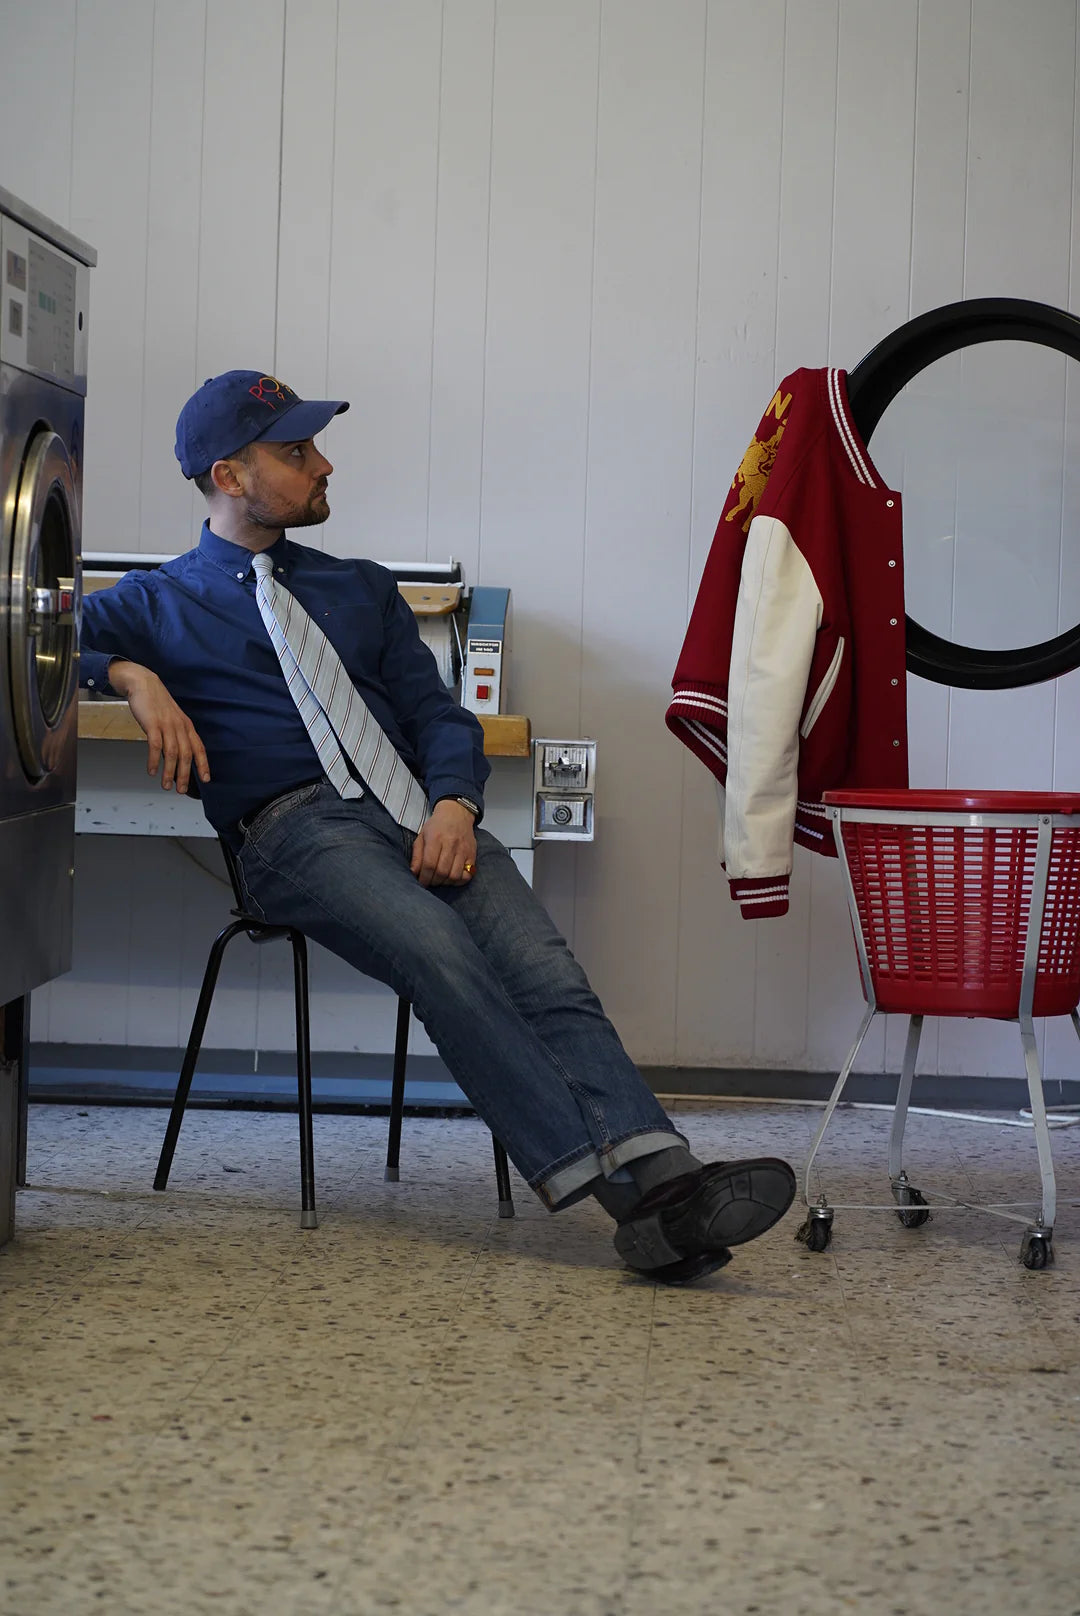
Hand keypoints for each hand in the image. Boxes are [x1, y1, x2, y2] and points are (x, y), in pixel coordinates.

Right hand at [107, 659, 210, 794]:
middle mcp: (180, 726)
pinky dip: (154, 760)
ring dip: (169, 772)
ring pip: (172, 753)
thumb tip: (174, 757)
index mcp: (186, 726)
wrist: (144, 684)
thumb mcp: (172, 719)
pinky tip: (152, 771)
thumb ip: (175, 736)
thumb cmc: (157, 704)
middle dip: (184, 774)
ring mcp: (167, 725)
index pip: (199, 748)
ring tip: (166, 785)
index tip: (206, 779)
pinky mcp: (153, 724)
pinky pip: (155, 745)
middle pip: (186, 754)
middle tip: (181, 790)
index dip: (203, 764)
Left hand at [409, 799, 476, 887]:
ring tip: (440, 879)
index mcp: (436, 838)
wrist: (457, 813)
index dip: (424, 877)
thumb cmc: (437, 826)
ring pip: (454, 875)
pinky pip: (467, 874)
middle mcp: (451, 843)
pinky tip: (452, 877)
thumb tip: (414, 873)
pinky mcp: (472, 854)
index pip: (429, 864)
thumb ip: (417, 855)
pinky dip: (458, 880)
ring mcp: (463, 849)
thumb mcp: (422, 836)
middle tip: (429, 881)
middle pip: (442, 872)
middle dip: (433, 881)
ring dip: (445, 882)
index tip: (421, 882)